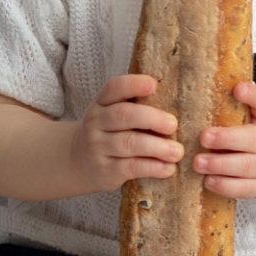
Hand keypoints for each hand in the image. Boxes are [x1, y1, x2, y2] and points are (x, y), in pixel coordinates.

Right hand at [69, 72, 185, 194]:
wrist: (78, 162)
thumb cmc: (108, 134)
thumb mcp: (112, 114)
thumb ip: (135, 107)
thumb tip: (177, 103)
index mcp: (102, 103)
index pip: (114, 87)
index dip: (134, 84)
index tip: (154, 84)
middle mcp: (96, 122)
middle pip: (124, 115)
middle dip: (152, 118)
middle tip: (173, 125)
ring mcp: (99, 147)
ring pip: (129, 143)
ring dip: (157, 147)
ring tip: (177, 151)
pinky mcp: (105, 170)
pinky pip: (131, 167)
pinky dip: (152, 167)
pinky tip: (168, 168)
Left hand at [193, 80, 255, 200]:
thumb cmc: (252, 130)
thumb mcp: (250, 113)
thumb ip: (234, 102)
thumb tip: (207, 82)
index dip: (254, 95)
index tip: (238, 88)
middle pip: (255, 140)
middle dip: (228, 139)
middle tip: (203, 137)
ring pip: (248, 167)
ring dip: (221, 165)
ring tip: (198, 162)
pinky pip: (245, 189)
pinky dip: (226, 186)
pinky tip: (208, 181)